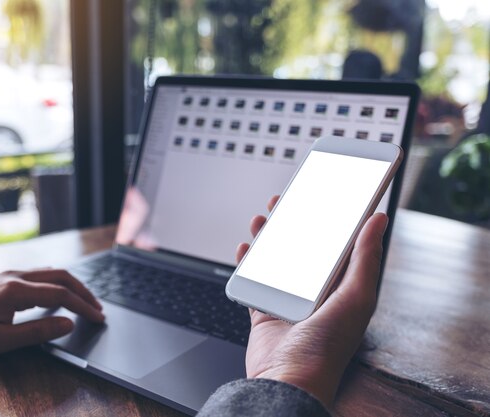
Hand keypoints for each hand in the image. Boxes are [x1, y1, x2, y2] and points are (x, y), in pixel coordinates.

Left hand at [0, 269, 103, 361]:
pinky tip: (62, 296)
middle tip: (99, 309)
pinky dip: (58, 284)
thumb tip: (69, 324)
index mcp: (14, 290)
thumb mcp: (0, 342)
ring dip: (72, 286)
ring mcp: (9, 275)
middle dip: (84, 292)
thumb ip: (38, 332)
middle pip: (61, 276)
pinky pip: (40, 276)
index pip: (60, 294)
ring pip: (51, 273)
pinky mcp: (5, 279)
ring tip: (86, 302)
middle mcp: (14, 276)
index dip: (83, 306)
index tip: (98, 319)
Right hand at [238, 196, 387, 406]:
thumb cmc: (325, 348)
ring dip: (268, 237)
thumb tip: (378, 220)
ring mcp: (288, 300)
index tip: (321, 195)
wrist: (287, 381)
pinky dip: (247, 262)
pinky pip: (254, 279)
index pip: (336, 244)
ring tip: (262, 219)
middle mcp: (315, 292)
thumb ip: (364, 258)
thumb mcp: (355, 298)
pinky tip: (245, 248)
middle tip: (285, 200)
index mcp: (341, 288)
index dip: (329, 218)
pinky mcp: (264, 309)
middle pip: (302, 247)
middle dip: (293, 222)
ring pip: (276, 258)